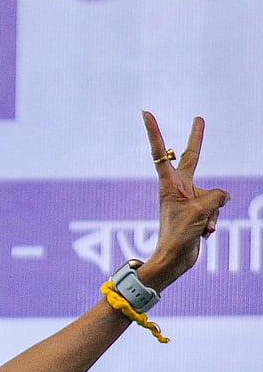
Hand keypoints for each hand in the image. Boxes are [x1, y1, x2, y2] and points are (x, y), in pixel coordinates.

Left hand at [139, 111, 229, 288]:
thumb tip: (225, 195)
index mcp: (169, 183)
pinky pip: (215, 210)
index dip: (154, 132)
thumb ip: (217, 196)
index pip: (161, 152)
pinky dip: (212, 221)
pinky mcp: (198, 210)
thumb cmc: (179, 234)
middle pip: (192, 158)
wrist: (175, 258)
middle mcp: (178, 187)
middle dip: (197, 139)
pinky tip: (202, 232)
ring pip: (214, 196)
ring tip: (198, 226)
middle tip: (199, 118)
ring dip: (212, 213)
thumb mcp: (201, 211)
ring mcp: (189, 198)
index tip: (145, 113)